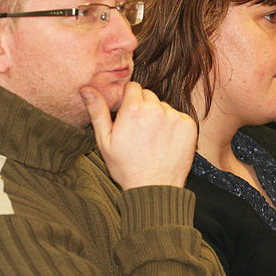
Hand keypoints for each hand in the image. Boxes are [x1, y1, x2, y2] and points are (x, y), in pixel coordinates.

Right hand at [80, 82, 196, 189]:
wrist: (154, 188)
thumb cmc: (126, 166)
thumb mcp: (105, 140)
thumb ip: (97, 111)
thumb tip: (87, 88)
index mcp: (133, 109)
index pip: (133, 87)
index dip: (128, 99)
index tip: (127, 113)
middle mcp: (156, 108)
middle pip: (149, 95)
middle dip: (143, 106)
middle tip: (139, 129)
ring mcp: (174, 116)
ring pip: (164, 106)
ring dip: (159, 116)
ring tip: (152, 138)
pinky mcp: (189, 125)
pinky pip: (178, 116)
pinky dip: (173, 125)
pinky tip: (165, 141)